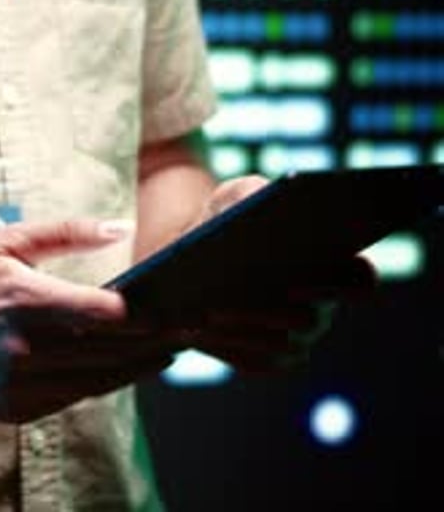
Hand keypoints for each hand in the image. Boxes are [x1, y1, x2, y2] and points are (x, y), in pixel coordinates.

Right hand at [0, 220, 173, 422]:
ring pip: (97, 380)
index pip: (104, 313)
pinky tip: (126, 369)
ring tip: (169, 351)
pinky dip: (104, 383)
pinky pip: (73, 397)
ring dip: (138, 367)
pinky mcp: (14, 407)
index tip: (182, 308)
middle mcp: (25, 348)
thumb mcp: (8, 242)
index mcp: (26, 301)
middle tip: (193, 329)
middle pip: (110, 350)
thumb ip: (66, 232)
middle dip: (156, 340)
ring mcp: (19, 383)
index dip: (148, 315)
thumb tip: (119, 227)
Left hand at [181, 175, 376, 374]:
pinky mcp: (266, 360)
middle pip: (311, 317)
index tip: (309, 270)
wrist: (189, 257)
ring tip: (212, 309)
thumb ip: (251, 192)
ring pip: (280, 343)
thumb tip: (257, 204)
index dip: (343, 281)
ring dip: (246, 326)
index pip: (361, 280)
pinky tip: (199, 327)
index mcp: (333, 265)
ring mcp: (297, 340)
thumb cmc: (226, 218)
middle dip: (280, 305)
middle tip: (253, 292)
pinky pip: (252, 360)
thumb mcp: (234, 195)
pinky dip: (225, 344)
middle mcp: (322, 308)